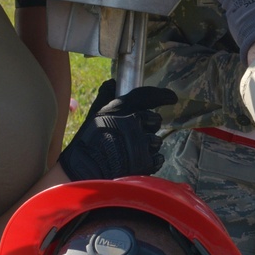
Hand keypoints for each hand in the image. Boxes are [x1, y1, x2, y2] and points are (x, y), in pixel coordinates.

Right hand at [58, 79, 177, 181]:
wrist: (83, 172)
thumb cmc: (87, 142)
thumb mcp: (93, 114)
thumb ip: (105, 97)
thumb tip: (112, 83)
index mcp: (121, 109)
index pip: (147, 96)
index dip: (162, 95)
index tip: (171, 98)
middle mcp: (134, 123)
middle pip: (155, 120)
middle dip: (150, 126)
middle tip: (137, 133)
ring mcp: (141, 143)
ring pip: (157, 141)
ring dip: (149, 145)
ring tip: (131, 151)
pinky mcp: (146, 162)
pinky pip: (158, 158)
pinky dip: (151, 160)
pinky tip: (136, 162)